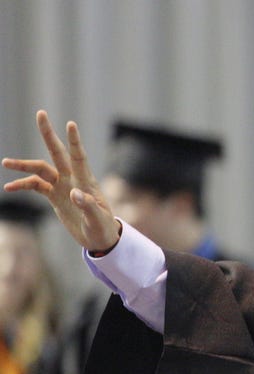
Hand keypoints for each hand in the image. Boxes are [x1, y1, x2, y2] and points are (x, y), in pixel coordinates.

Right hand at [2, 110, 119, 252]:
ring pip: (41, 169)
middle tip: (41, 113)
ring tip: (5, 162)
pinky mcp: (55, 196)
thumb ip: (88, 206)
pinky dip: (22, 185)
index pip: (79, 157)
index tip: (70, 124)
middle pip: (58, 153)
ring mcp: (62, 186)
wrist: (99, 239)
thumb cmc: (103, 228)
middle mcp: (73, 179)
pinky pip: (35, 186)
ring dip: (24, 166)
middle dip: (49, 134)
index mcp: (86, 182)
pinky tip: (9, 187)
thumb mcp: (97, 220)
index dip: (74, 141)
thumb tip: (74, 193)